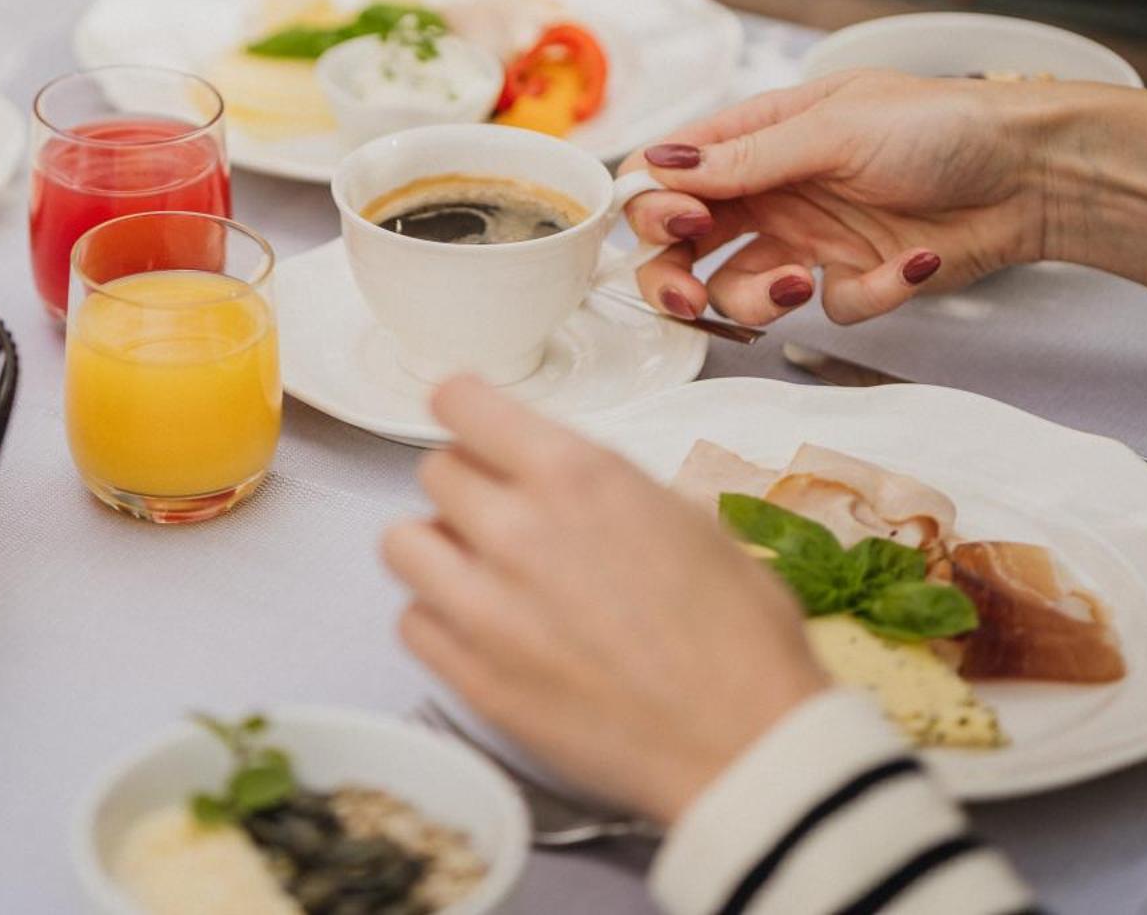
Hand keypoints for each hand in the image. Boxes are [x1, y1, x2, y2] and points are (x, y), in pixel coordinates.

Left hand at [381, 377, 824, 821]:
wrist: (745, 744)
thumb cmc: (740, 636)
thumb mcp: (690, 520)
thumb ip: (606, 490)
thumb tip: (566, 487)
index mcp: (576, 475)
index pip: (462, 403)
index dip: (465, 411)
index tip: (473, 425)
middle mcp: (517, 529)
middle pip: (434, 471)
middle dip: (468, 485)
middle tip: (502, 513)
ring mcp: (484, 607)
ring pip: (402, 542)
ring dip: (437, 547)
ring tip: (478, 570)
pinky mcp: (471, 677)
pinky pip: (411, 622)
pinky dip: (437, 619)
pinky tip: (479, 629)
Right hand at [621, 71, 1146, 325]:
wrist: (1037, 173)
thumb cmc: (941, 124)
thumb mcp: (835, 129)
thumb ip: (746, 158)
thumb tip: (659, 166)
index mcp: (755, 140)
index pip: (666, 176)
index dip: (654, 206)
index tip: (681, 224)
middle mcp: (769, 192)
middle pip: (682, 248)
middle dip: (672, 277)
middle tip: (685, 297)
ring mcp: (809, 239)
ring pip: (740, 291)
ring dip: (760, 298)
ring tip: (803, 282)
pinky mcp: (855, 280)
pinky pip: (831, 308)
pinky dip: (869, 292)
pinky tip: (915, 262)